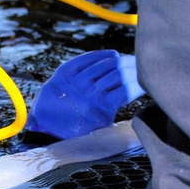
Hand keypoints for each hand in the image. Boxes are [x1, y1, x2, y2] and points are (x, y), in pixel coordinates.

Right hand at [25, 50, 144, 140]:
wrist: (49, 134)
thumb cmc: (52, 110)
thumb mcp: (53, 86)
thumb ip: (69, 74)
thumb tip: (99, 63)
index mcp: (65, 75)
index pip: (90, 58)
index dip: (105, 55)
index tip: (115, 54)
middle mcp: (78, 84)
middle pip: (107, 65)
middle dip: (122, 62)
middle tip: (132, 61)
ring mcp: (90, 97)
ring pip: (117, 76)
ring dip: (130, 70)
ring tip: (138, 69)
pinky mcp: (103, 110)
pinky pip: (123, 91)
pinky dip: (134, 86)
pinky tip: (139, 83)